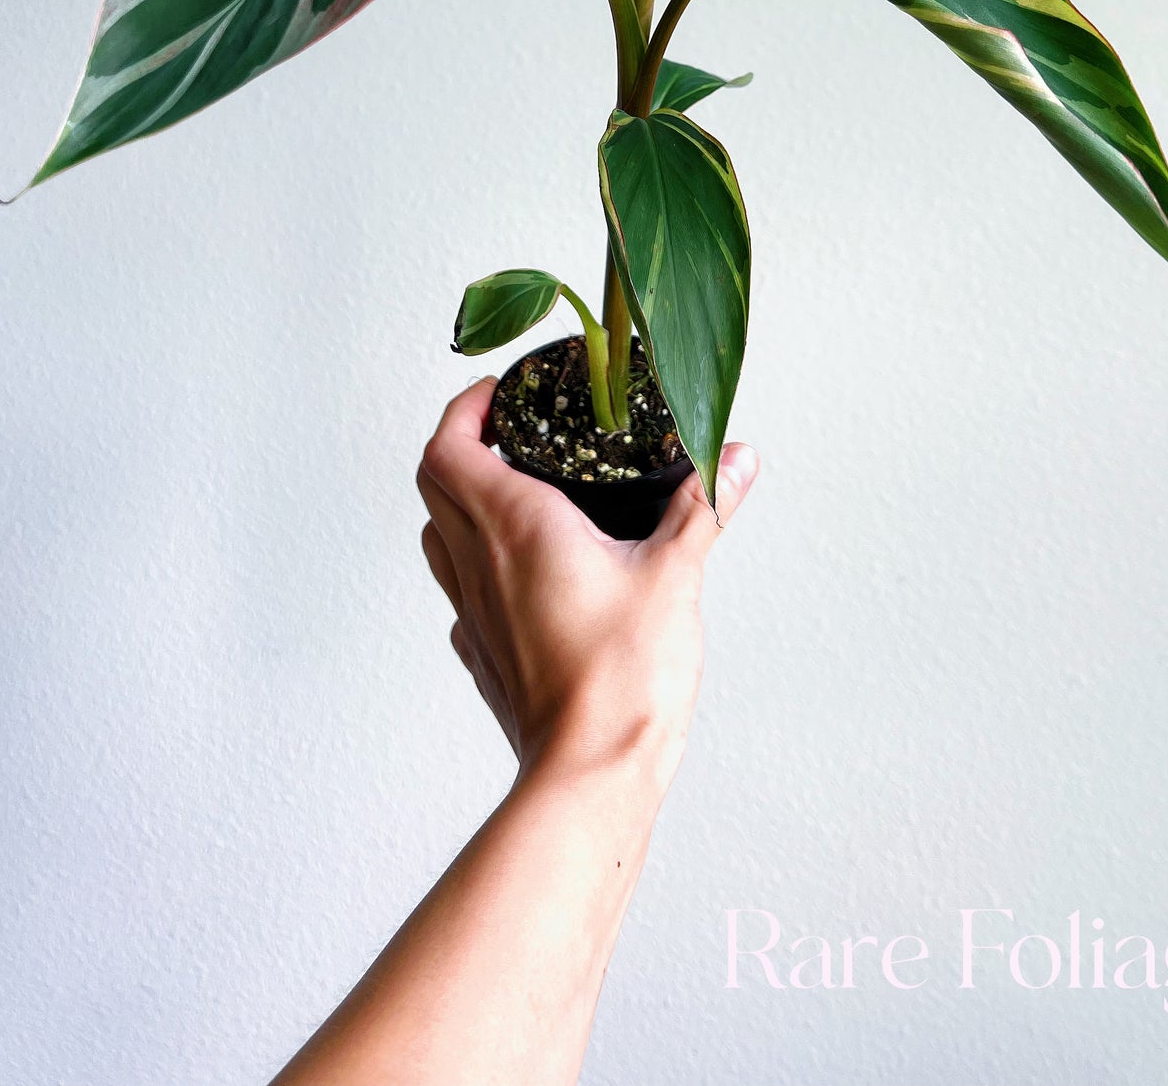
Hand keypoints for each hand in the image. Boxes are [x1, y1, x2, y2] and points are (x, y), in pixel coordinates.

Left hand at [417, 378, 758, 793]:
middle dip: (462, 442)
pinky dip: (477, 563)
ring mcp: (473, 611)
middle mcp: (478, 562)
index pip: (448, 445)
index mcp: (515, 525)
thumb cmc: (624, 678)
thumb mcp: (677, 574)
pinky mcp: (483, 653)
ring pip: (437, 534)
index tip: (502, 393)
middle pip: (432, 481)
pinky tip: (528, 572)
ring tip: (516, 490)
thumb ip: (703, 506)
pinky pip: (461, 591)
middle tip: (511, 429)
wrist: (591, 773)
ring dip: (460, 500)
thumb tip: (735, 457)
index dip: (465, 408)